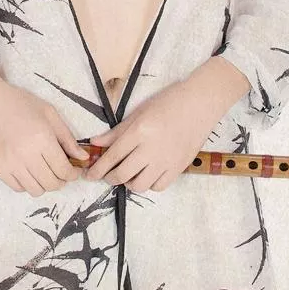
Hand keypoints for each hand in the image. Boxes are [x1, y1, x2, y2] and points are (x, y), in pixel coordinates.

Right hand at [0, 76, 89, 196]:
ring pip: (35, 190)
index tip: (74, 171)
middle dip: (61, 181)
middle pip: (51, 183)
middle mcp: (26, 155)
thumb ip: (67, 137)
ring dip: (45, 184)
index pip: (63, 170)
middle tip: (61, 172)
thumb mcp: (49, 113)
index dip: (73, 174)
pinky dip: (27, 184)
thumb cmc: (19, 103)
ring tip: (45, 173)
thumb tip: (83, 157)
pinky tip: (29, 172)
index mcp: (42, 139)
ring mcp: (10, 164)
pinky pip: (18, 188)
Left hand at [83, 76, 229, 191]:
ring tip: (129, 173)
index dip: (97, 169)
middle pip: (122, 175)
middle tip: (106, 175)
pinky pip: (158, 187)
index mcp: (139, 132)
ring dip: (129, 182)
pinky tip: (147, 174)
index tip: (88, 175)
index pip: (112, 156)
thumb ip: (117, 131)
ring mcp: (166, 161)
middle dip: (109, 178)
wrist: (200, 104)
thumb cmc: (168, 102)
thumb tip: (95, 143)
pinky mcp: (179, 168)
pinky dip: (149, 184)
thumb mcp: (139, 112)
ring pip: (139, 185)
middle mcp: (151, 149)